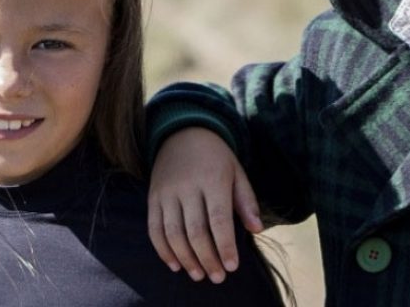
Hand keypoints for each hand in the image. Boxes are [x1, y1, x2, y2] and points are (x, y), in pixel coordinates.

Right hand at [147, 127, 262, 282]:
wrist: (182, 133)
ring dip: (186, 258)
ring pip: (173, 233)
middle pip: (195, 231)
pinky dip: (163, 250)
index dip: (225, 245)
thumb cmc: (216, 157)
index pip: (219, 219)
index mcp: (213, 179)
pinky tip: (175, 264)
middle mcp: (187, 186)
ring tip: (198, 274)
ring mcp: (167, 192)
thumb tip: (256, 230)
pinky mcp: (153, 198)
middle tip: (217, 277)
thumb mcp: (237, 171)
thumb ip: (246, 201)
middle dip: (207, 258)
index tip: (232, 267)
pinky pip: (154, 229)